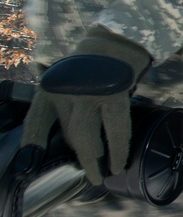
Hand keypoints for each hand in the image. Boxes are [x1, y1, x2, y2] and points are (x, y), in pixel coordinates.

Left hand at [16, 29, 150, 183]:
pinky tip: (119, 162)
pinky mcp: (113, 95)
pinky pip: (116, 130)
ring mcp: (89, 93)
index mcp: (50, 88)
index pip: (36, 122)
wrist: (117, 42)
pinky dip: (118, 149)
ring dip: (96, 159)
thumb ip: (66, 105)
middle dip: (82, 157)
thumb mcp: (69, 81)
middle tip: (90, 174)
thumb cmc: (93, 66)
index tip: (29, 165)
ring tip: (103, 174)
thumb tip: (75, 142)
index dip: (33, 145)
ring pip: (88, 137)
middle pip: (70, 134)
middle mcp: (65, 91)